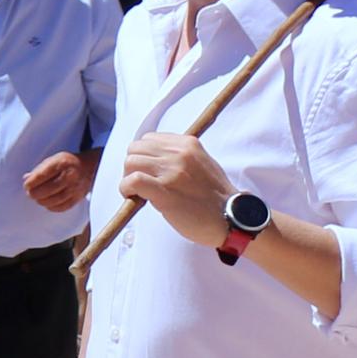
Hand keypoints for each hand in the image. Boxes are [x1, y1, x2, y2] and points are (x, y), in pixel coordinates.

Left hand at [22, 148, 95, 211]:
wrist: (90, 167)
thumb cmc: (68, 163)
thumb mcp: (53, 159)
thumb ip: (39, 169)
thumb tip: (26, 178)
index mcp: (61, 163)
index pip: (42, 175)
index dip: (31, 183)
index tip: (26, 185)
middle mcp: (69, 176)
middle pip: (46, 190)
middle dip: (34, 193)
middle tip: (30, 193)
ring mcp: (74, 188)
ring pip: (53, 200)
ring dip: (41, 201)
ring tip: (38, 198)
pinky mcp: (77, 198)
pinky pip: (61, 207)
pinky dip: (51, 207)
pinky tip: (48, 203)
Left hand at [115, 131, 234, 244]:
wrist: (230, 218)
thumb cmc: (216, 197)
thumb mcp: (203, 163)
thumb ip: (181, 156)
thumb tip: (155, 159)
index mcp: (188, 144)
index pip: (149, 139)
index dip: (143, 156)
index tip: (147, 171)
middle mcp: (179, 154)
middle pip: (135, 148)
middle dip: (132, 166)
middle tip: (139, 183)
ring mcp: (171, 172)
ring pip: (130, 162)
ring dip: (128, 178)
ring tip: (137, 192)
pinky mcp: (164, 192)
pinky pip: (132, 180)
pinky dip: (126, 188)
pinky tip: (132, 197)